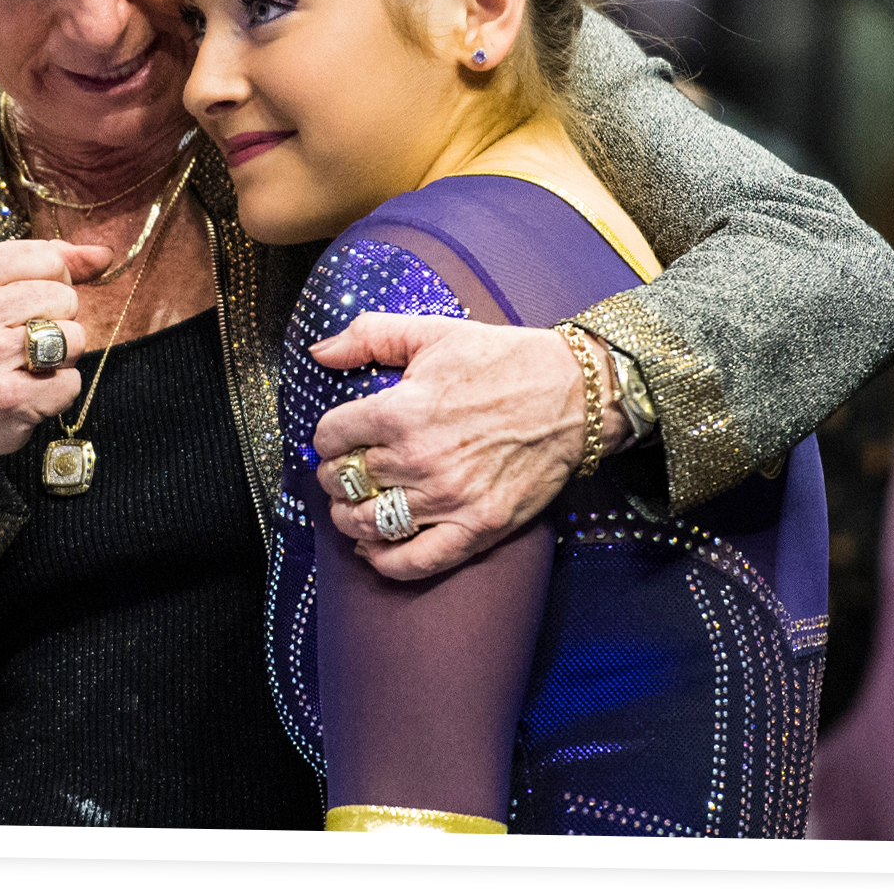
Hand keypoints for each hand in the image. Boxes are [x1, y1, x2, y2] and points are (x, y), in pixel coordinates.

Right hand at [0, 239, 111, 476]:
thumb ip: (51, 266)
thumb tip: (104, 253)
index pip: (50, 258)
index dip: (53, 284)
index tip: (25, 307)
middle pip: (66, 298)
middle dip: (57, 322)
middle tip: (21, 344)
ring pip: (74, 337)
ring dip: (62, 358)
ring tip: (26, 368)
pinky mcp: (6, 397)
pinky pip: (71, 382)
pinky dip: (58, 393)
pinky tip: (27, 395)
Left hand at [308, 314, 628, 579]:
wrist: (573, 395)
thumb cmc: (502, 360)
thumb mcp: (433, 332)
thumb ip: (369, 335)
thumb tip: (320, 352)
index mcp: (402, 410)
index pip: (330, 436)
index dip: (327, 435)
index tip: (338, 436)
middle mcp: (419, 459)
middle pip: (344, 481)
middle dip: (335, 474)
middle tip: (344, 469)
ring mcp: (449, 499)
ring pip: (368, 524)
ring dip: (349, 517)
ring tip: (353, 506)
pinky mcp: (478, 528)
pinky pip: (415, 562)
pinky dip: (385, 562)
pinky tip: (374, 548)